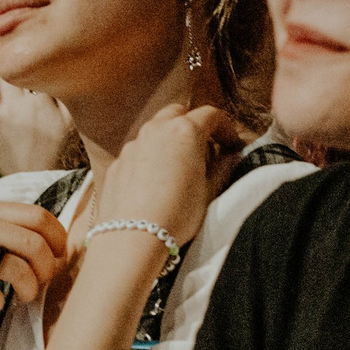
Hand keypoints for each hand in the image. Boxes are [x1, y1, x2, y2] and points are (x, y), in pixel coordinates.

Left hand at [0, 69, 72, 175]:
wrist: (40, 184)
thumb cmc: (60, 154)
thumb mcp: (72, 123)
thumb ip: (67, 99)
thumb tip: (60, 78)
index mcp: (39, 100)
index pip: (34, 70)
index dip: (35, 64)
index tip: (38, 64)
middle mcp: (15, 104)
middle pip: (8, 72)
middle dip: (11, 64)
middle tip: (14, 63)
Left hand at [92, 104, 241, 249]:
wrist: (133, 237)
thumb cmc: (177, 213)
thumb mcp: (210, 191)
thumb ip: (223, 168)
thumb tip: (230, 157)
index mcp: (185, 131)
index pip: (211, 115)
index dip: (226, 128)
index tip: (232, 145)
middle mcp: (156, 130)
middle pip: (179, 113)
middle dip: (194, 124)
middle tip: (205, 149)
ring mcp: (133, 146)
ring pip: (155, 131)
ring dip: (170, 140)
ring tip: (180, 166)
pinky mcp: (118, 163)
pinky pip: (138, 152)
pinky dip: (150, 158)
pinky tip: (155, 182)